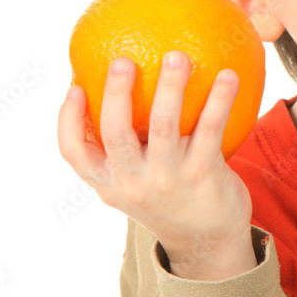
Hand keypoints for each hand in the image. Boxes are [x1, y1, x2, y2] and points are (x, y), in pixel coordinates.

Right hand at [58, 51, 256, 279]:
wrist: (208, 241)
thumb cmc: (168, 196)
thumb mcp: (135, 183)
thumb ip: (123, 149)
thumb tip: (118, 88)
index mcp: (110, 183)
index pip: (74, 153)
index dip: (67, 120)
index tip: (74, 87)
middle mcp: (134, 183)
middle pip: (116, 132)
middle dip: (116, 92)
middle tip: (123, 60)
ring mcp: (168, 180)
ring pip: (163, 124)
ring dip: (170, 86)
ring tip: (178, 56)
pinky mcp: (203, 174)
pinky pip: (210, 128)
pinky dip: (219, 99)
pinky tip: (228, 75)